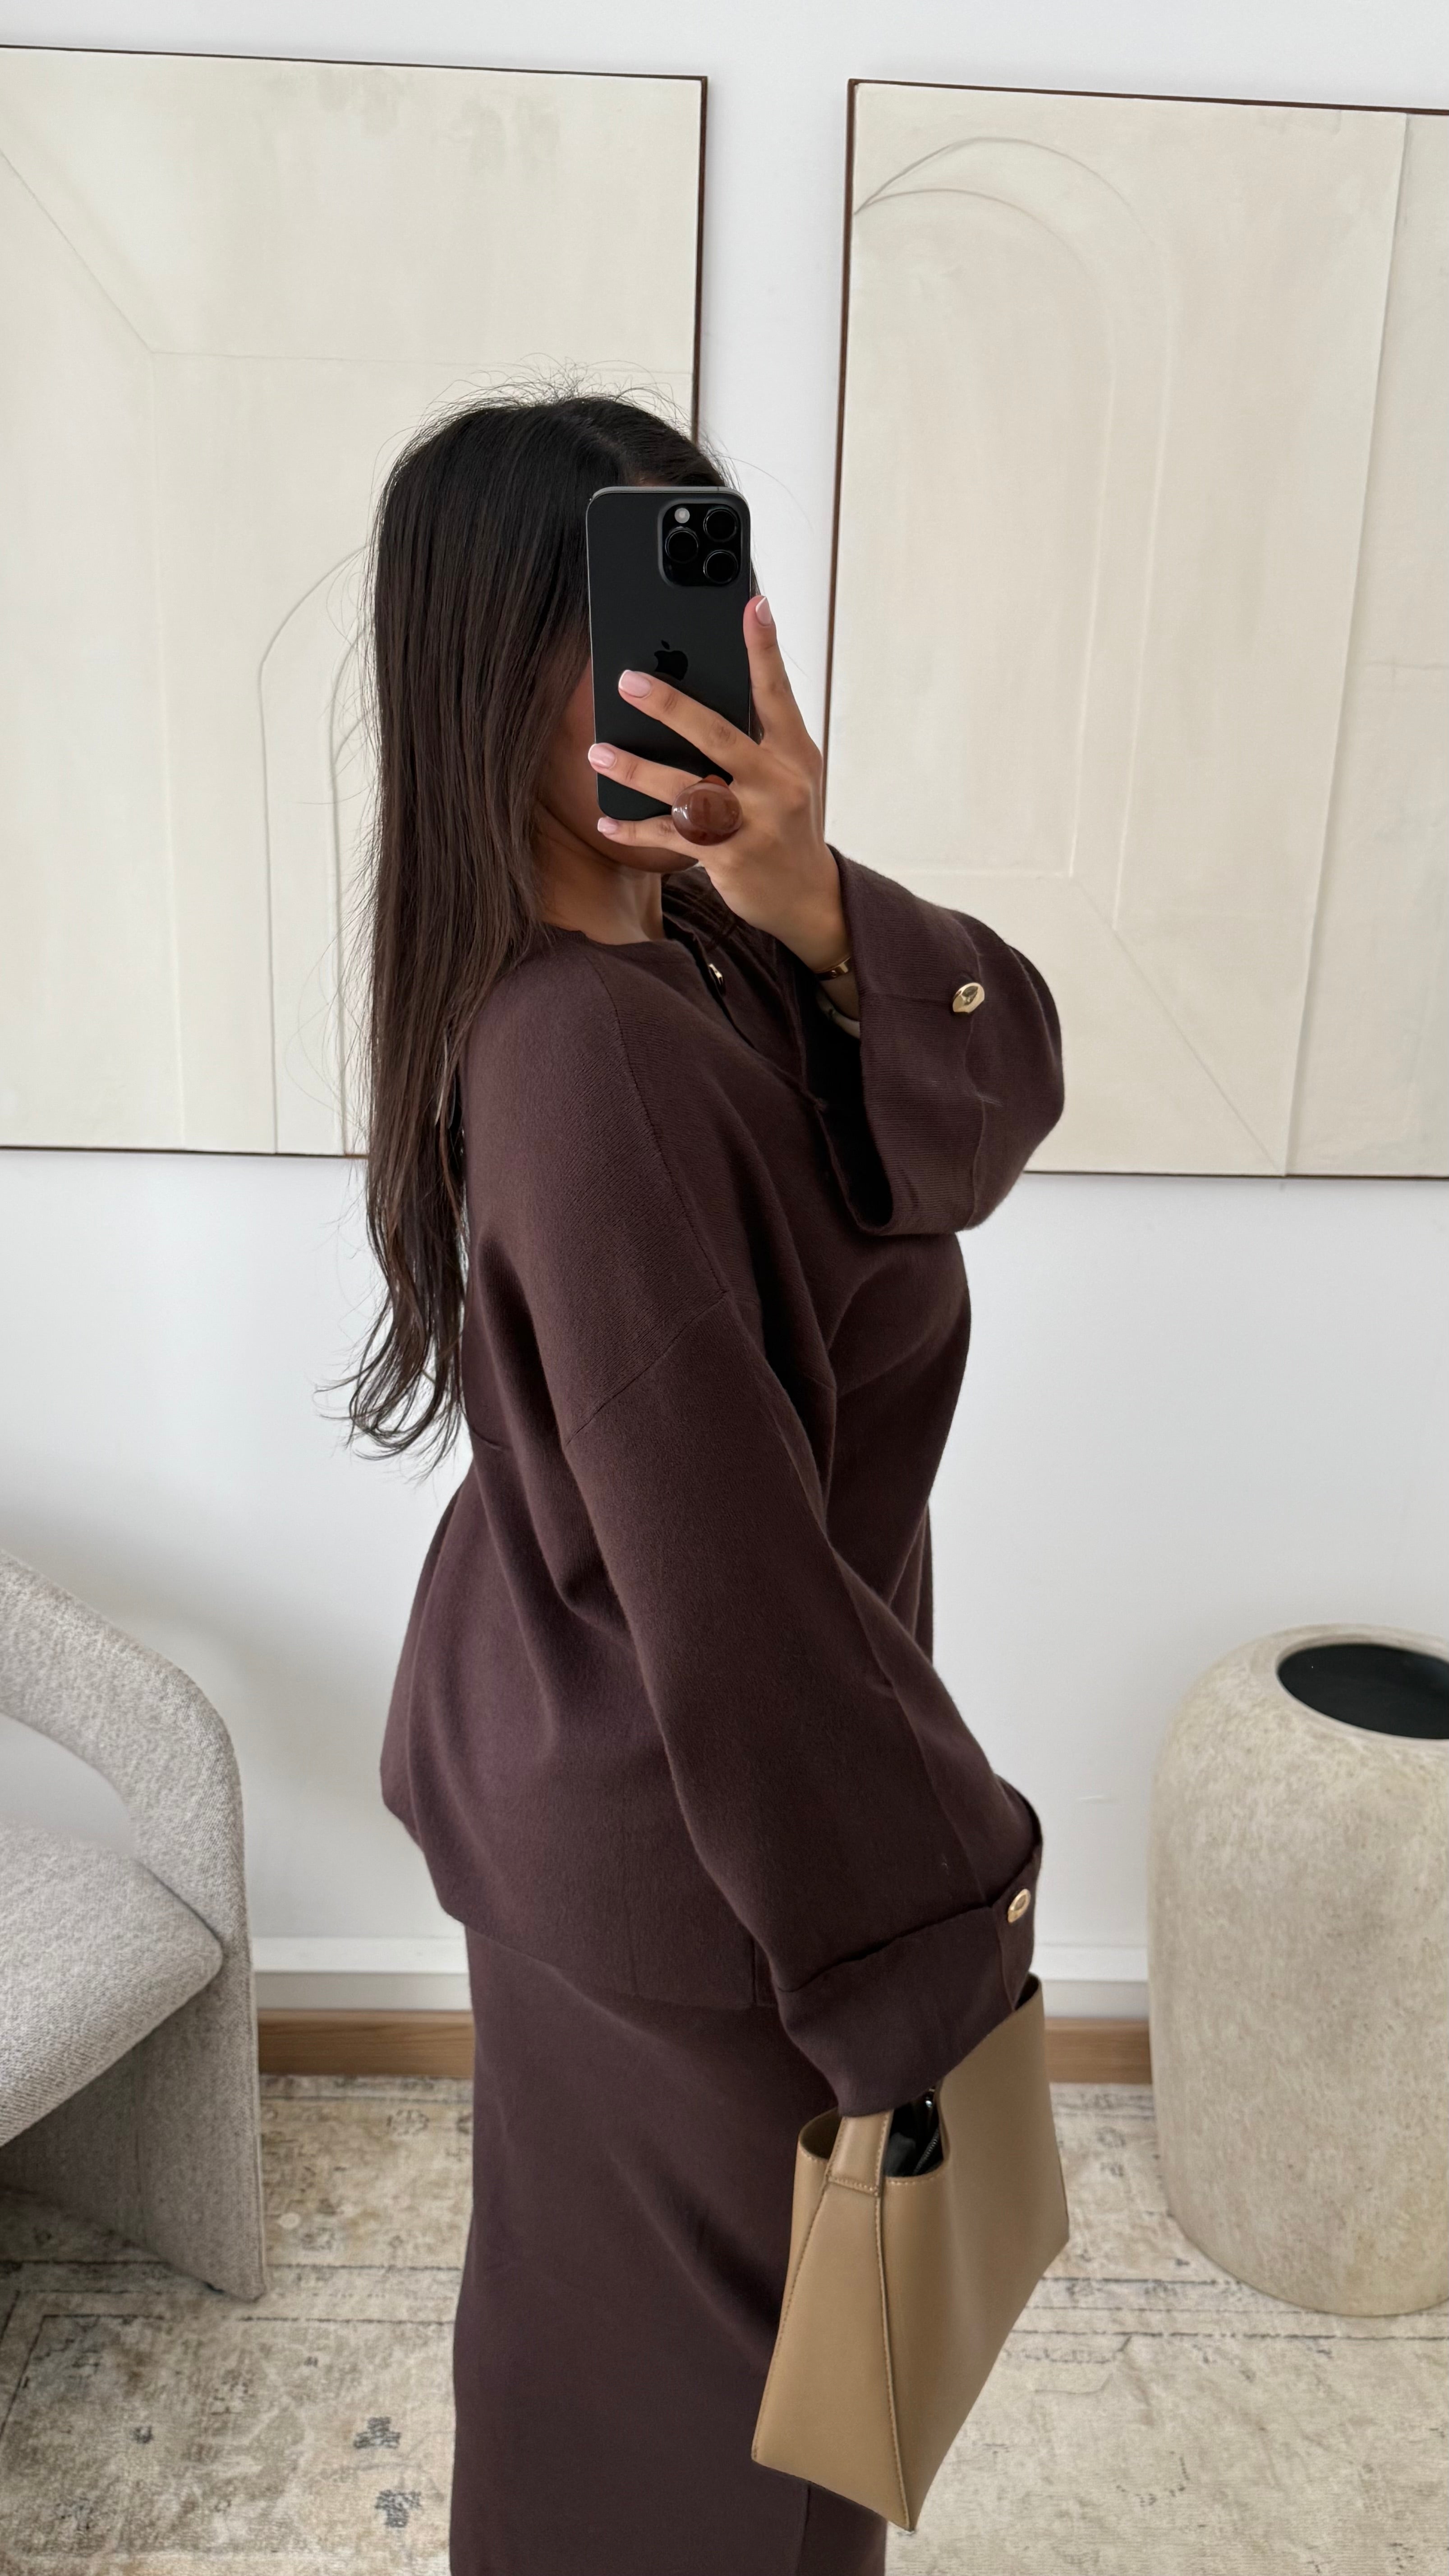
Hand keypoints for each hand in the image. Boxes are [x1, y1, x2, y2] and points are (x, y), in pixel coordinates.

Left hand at [585, 597, 849, 976]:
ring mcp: (755, 824)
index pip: (778, 693)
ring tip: (599, 752)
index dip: (765, 649)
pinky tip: (608, 819)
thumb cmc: (788, 820)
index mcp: (795, 753)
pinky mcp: (731, 859)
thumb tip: (704, 688)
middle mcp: (778, 784)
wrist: (807, 895)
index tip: (753, 604)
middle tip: (628, 681)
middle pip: (719, 737)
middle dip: (671, 707)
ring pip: (686, 790)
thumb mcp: (790, 773)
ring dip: (637, 770)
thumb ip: (759, 736)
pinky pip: (672, 838)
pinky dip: (636, 829)